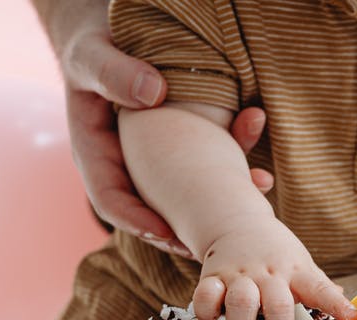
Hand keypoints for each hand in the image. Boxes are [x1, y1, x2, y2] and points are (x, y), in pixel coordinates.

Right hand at [35, 0, 273, 256]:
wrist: (111, 38)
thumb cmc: (94, 46)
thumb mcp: (93, 56)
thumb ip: (114, 74)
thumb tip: (153, 93)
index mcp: (95, 153)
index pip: (111, 200)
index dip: (137, 221)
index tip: (165, 232)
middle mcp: (126, 167)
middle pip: (152, 212)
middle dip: (186, 230)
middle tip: (215, 244)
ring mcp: (156, 165)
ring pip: (186, 197)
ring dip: (220, 204)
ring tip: (252, 204)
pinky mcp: (182, 153)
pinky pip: (207, 171)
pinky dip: (235, 173)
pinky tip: (263, 174)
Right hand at [192, 221, 356, 319]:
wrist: (238, 222)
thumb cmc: (276, 254)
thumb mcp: (303, 266)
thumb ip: (322, 291)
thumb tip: (353, 315)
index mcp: (296, 272)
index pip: (320, 288)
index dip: (337, 305)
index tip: (352, 317)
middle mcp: (268, 273)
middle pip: (278, 306)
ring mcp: (239, 275)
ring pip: (241, 303)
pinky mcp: (211, 276)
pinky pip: (204, 299)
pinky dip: (208, 316)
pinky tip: (217, 319)